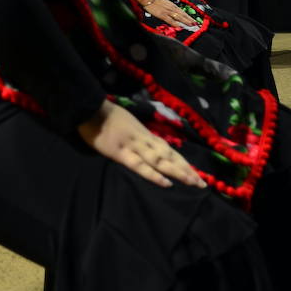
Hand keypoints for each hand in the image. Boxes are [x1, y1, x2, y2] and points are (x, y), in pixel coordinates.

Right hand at [77, 100, 206, 188]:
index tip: (194, 172)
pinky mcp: (121, 152)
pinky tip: (167, 183)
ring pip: (161, 160)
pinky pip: (140, 165)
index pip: (167, 149)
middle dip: (185, 169)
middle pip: (169, 155)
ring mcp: (133, 145)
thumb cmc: (102, 114)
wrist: (87, 107)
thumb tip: (144, 143)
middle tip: (202, 183)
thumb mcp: (125, 123)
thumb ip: (136, 134)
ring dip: (178, 172)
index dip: (181, 160)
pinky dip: (154, 175)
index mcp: (143, 133)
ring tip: (194, 182)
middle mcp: (144, 139)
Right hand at [142, 0, 197, 27]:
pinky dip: (175, 23)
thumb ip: (170, 8)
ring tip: (191, 25)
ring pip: (179, 17)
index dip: (189, 17)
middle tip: (196, 24)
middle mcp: (172, 8)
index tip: (194, 21)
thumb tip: (175, 13)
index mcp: (173, 6)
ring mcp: (168, 12)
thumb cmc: (155, 0)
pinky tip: (179, 26)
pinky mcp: (162, 15)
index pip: (183, 12)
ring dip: (186, 21)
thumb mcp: (165, 3)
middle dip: (190, 20)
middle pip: (183, 15)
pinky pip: (170, 20)